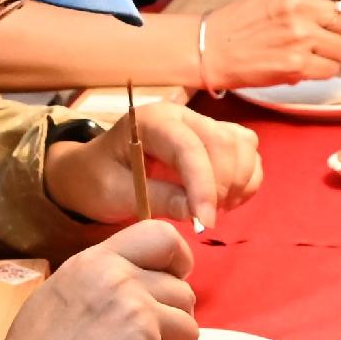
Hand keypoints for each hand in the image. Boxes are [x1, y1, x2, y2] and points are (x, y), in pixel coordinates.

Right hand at [0, 221, 195, 339]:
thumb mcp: (65, 290)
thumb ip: (109, 280)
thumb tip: (150, 286)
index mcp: (99, 261)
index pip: (163, 237)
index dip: (179, 261)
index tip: (175, 281)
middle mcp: (121, 281)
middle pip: (184, 293)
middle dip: (171, 324)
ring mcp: (136, 316)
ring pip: (189, 331)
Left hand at [46, 98, 264, 223]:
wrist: (92, 172)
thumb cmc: (97, 180)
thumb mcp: (114, 193)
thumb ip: (156, 198)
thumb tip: (196, 212)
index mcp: (151, 121)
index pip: (189, 147)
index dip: (202, 186)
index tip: (204, 223)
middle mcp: (182, 116)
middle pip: (224, 143)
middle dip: (222, 186)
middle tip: (204, 220)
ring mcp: (202, 126)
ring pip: (242, 145)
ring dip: (238, 182)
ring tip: (215, 209)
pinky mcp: (216, 141)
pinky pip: (248, 154)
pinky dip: (246, 180)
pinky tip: (225, 201)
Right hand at [196, 0, 340, 88]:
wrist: (214, 47)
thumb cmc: (250, 19)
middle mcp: (301, 3)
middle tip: (331, 34)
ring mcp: (300, 35)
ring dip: (338, 53)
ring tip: (316, 49)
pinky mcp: (297, 64)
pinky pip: (333, 69)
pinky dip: (326, 69)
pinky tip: (307, 62)